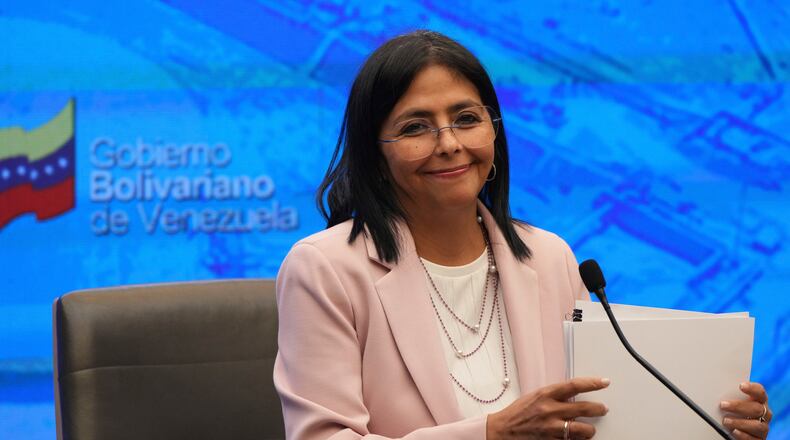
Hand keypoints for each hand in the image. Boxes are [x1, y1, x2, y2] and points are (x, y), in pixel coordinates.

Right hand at [486, 377, 609, 439]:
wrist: (503, 430)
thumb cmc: (518, 413)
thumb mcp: (535, 397)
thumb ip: (554, 396)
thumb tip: (574, 397)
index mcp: (546, 394)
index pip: (575, 385)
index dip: (592, 383)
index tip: (604, 382)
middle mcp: (550, 410)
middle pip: (584, 408)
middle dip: (598, 409)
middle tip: (603, 409)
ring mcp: (552, 428)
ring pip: (583, 430)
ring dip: (589, 430)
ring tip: (589, 429)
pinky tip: (576, 438)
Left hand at [720, 382, 771, 438]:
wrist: (736, 430)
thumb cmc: (734, 413)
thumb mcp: (734, 404)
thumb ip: (731, 397)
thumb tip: (715, 391)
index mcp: (759, 401)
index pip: (760, 392)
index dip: (752, 389)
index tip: (741, 386)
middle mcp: (764, 414)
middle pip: (756, 408)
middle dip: (738, 406)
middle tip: (723, 405)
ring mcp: (763, 427)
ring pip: (757, 425)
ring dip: (740, 422)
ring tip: (725, 421)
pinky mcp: (759, 439)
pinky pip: (754, 439)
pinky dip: (743, 435)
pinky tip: (734, 432)